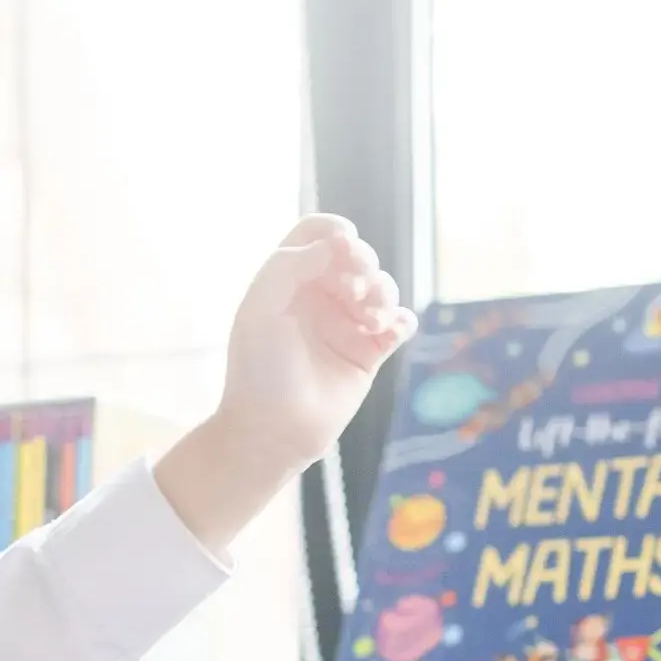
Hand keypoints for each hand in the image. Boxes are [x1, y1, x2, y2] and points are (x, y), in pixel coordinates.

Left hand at [156, 215, 417, 551]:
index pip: (319, 233)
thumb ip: (289, 265)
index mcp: (288, 281)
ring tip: (371, 318)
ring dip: (384, 293)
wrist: (273, 429)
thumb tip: (336, 243)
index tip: (343, 247)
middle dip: (365, 263)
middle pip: (359, 255)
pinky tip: (389, 330)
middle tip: (356, 290)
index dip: (337, 231)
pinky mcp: (369, 351)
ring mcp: (345, 323)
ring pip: (383, 286)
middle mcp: (318, 297)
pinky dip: (401, 319)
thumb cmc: (259, 369)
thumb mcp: (260, 309)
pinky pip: (400, 321)